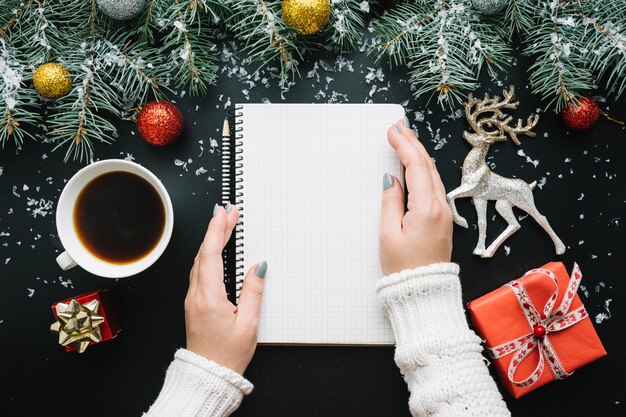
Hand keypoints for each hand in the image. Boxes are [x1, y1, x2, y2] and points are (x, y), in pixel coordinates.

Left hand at [185, 204, 266, 374]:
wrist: (208, 374)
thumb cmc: (227, 355)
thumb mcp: (249, 324)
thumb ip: (254, 292)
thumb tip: (258, 266)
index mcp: (209, 298)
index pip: (210, 254)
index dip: (217, 230)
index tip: (224, 213)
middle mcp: (196, 295)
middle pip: (203, 253)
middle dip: (216, 229)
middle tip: (228, 211)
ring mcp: (193, 299)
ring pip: (199, 261)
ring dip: (211, 240)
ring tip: (224, 225)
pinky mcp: (194, 303)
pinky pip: (199, 271)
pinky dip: (208, 255)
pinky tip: (215, 251)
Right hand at [380, 119, 452, 275]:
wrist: (425, 290)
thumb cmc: (404, 268)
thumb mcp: (389, 234)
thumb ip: (391, 202)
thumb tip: (391, 180)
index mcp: (427, 208)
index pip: (416, 167)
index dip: (404, 145)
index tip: (393, 130)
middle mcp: (440, 207)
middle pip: (428, 166)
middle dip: (413, 143)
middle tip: (400, 126)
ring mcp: (444, 213)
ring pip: (433, 174)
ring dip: (419, 154)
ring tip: (407, 139)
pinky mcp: (443, 219)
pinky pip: (435, 186)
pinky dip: (424, 170)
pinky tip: (416, 165)